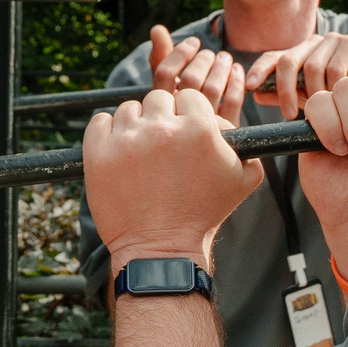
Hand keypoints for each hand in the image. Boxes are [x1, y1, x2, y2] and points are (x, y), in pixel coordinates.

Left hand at [85, 87, 265, 270]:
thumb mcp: (241, 181)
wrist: (162, 249)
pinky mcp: (99, 153)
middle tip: (161, 144)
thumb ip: (248, 149)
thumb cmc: (203, 216)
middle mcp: (163, 129)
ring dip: (134, 126)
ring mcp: (127, 140)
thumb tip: (235, 129)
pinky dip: (106, 132)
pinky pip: (99, 121)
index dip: (187, 113)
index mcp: (199, 129)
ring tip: (139, 152)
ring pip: (128, 109)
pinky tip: (118, 150)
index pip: (189, 97)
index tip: (183, 130)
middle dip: (161, 117)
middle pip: (158, 99)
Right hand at [147, 25, 247, 124]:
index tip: (194, 41)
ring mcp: (202, 129)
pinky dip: (236, 83)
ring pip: (212, 89)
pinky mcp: (226, 134)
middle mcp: (178, 120)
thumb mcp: (166, 87)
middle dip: (204, 60)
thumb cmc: (180, 112)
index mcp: (160, 108)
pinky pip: (232, 102)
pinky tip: (237, 72)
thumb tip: (157, 28)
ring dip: (221, 68)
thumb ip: (161, 58)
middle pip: (191, 80)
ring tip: (225, 58)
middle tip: (211, 54)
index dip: (180, 53)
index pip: (164, 73)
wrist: (202, 153)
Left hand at [240, 31, 347, 117]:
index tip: (248, 86)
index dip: (259, 70)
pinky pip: (334, 69)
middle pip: (288, 61)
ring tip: (322, 110)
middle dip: (284, 90)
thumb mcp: (308, 100)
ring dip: (315, 94)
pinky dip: (333, 89)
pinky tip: (339, 101)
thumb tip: (254, 93)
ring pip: (312, 67)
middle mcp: (314, 42)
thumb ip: (284, 96)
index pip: (273, 57)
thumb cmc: (342, 99)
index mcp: (300, 53)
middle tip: (287, 115)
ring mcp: (333, 40)